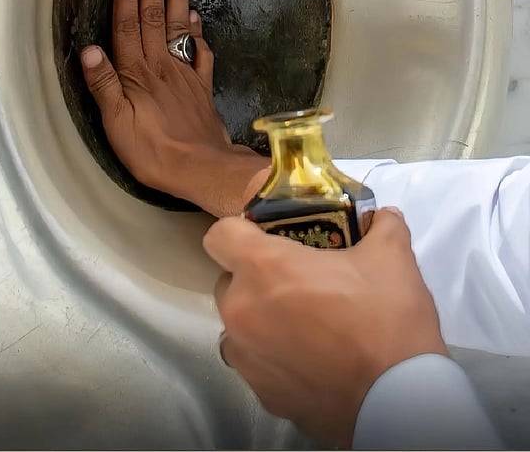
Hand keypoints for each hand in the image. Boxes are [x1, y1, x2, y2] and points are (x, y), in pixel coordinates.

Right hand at [80, 0, 268, 215]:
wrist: (203, 169)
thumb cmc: (153, 151)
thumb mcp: (118, 125)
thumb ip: (105, 86)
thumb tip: (89, 48)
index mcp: (138, 73)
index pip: (129, 26)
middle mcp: (162, 66)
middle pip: (156, 16)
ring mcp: (185, 74)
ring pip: (180, 27)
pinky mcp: (201, 88)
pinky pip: (200, 54)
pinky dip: (198, 34)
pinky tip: (198, 20)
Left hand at [204, 208, 447, 447]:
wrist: (399, 403)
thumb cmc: (385, 321)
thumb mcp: (391, 259)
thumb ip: (380, 227)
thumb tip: (382, 217)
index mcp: (263, 268)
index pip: (220, 235)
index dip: (241, 230)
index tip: (268, 237)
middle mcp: (242, 311)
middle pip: (228, 280)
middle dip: (256, 277)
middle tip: (298, 280)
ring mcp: (246, 357)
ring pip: (239, 324)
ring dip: (261, 318)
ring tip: (305, 323)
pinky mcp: (261, 393)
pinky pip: (256, 362)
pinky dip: (274, 356)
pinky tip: (312, 359)